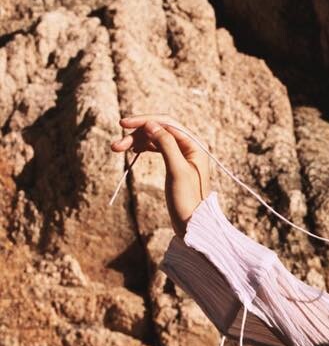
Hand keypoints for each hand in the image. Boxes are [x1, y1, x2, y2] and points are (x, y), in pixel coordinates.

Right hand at [110, 114, 214, 236]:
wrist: (193, 224)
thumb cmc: (187, 200)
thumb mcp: (177, 171)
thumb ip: (166, 145)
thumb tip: (151, 124)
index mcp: (195, 145)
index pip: (167, 123)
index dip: (144, 121)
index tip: (123, 124)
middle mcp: (190, 146)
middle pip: (159, 130)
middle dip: (137, 134)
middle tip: (115, 146)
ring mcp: (182, 155)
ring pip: (156, 139)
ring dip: (136, 141)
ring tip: (116, 148)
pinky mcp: (175, 164)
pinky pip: (157, 148)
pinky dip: (144, 147)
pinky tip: (132, 150)